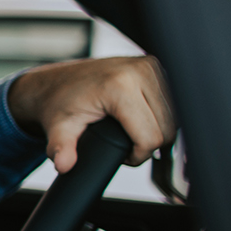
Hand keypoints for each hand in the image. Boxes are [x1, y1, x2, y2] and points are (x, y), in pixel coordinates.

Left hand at [8, 56, 176, 172]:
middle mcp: (139, 71)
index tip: (123, 155)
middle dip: (148, 144)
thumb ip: (61, 148)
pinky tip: (144, 120)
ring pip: (174, 117)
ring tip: (132, 131)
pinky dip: (162, 117)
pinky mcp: (155, 66)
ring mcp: (150, 66)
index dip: (138, 155)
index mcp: (119, 86)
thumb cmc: (59, 103)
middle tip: (124, 144)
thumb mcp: (59, 128)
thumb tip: (63, 164)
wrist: (57, 81)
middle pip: (166, 129)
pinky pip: (172, 103)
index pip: (150, 137)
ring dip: (157, 131)